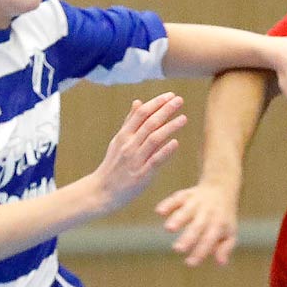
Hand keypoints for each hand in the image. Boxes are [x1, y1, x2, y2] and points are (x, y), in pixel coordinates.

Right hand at [91, 94, 186, 214]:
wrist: (102, 191)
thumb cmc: (113, 166)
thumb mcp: (118, 141)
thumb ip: (130, 123)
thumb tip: (138, 102)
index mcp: (123, 136)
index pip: (141, 114)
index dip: (157, 103)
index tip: (170, 95)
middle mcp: (129, 145)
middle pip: (149, 123)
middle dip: (165, 110)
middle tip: (180, 100)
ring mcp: (135, 160)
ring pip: (154, 139)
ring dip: (169, 127)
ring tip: (184, 118)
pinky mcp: (141, 175)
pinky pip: (155, 161)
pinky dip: (165, 151)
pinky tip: (176, 143)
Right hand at [156, 180, 240, 266]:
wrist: (221, 188)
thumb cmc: (223, 218)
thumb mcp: (229, 233)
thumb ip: (225, 248)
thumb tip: (221, 263)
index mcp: (218, 224)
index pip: (209, 240)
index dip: (200, 251)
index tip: (189, 263)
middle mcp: (208, 213)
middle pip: (197, 226)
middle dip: (187, 237)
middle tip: (177, 249)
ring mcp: (196, 203)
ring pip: (187, 210)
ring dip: (178, 219)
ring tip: (168, 228)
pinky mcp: (186, 195)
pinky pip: (177, 198)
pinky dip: (168, 203)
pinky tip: (159, 212)